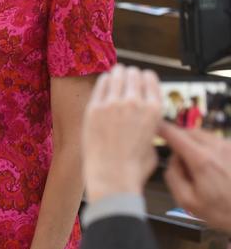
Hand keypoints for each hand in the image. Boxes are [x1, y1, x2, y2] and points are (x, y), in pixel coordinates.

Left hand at [82, 65, 163, 202]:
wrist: (112, 175)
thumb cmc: (133, 166)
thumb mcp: (154, 143)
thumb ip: (151, 127)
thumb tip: (147, 122)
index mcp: (154, 110)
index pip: (150, 78)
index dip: (144, 77)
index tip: (139, 79)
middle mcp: (135, 102)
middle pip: (133, 73)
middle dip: (129, 74)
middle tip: (125, 77)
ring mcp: (113, 103)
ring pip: (116, 74)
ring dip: (116, 74)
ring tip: (114, 76)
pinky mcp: (94, 107)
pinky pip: (101, 84)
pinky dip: (103, 81)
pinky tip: (103, 83)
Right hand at [159, 122, 230, 232]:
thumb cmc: (221, 211)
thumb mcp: (186, 201)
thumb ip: (173, 176)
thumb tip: (173, 158)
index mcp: (202, 159)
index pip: (175, 134)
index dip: (161, 128)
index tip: (153, 127)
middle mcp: (218, 147)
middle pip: (190, 131)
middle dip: (180, 139)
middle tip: (180, 160)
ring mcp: (230, 147)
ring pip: (204, 135)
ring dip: (195, 144)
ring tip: (199, 167)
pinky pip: (217, 142)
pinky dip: (209, 149)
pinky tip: (214, 168)